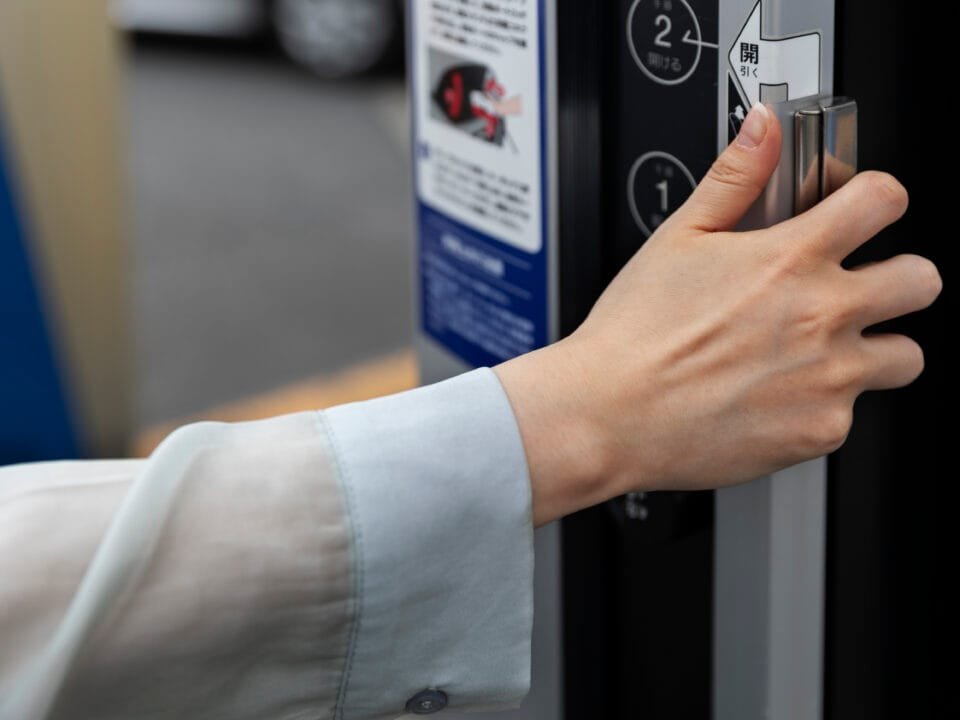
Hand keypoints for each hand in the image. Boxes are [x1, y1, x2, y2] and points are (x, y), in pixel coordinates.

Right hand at [496, 103, 941, 526]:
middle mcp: (822, 315)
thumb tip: (764, 129)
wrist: (608, 416)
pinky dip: (823, 406)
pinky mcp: (819, 430)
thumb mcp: (677, 238)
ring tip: (825, 353)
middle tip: (860, 289)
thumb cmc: (634, 335)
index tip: (864, 213)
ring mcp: (828, 378)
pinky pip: (852, 414)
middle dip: (899, 278)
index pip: (885, 200)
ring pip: (905, 357)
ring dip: (876, 350)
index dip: (878, 199)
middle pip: (922, 280)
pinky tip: (777, 397)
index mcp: (790, 259)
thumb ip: (734, 178)